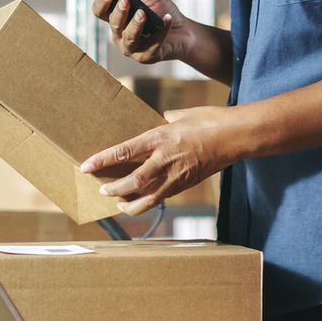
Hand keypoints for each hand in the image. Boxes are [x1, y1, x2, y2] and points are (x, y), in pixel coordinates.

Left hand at [79, 106, 240, 215]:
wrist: (235, 137)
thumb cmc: (211, 120)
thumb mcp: (183, 114)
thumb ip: (169, 119)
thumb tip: (163, 118)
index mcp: (160, 137)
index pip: (123, 151)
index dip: (102, 160)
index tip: (86, 166)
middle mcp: (165, 159)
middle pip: (133, 181)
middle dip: (114, 188)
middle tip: (102, 191)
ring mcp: (177, 174)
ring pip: (148, 197)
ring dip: (131, 204)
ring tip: (120, 206)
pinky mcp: (187, 184)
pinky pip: (164, 197)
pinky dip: (150, 201)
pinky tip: (143, 202)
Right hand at [92, 0, 190, 64]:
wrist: (182, 30)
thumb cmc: (162, 12)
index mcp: (116, 18)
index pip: (100, 11)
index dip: (102, 1)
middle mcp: (120, 35)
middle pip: (114, 24)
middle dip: (119, 11)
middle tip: (125, 0)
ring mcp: (133, 48)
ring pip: (129, 37)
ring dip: (135, 24)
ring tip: (143, 13)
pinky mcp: (148, 57)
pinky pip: (153, 44)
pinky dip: (161, 31)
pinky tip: (167, 19)